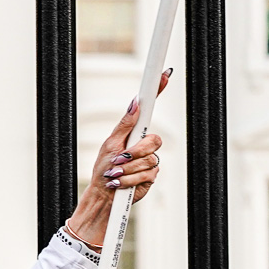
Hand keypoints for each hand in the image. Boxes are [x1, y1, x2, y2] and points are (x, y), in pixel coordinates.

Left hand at [65, 71, 168, 247]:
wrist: (105, 194)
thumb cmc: (103, 169)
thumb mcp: (110, 144)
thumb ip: (125, 125)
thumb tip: (135, 102)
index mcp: (134, 132)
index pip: (150, 108)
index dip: (158, 90)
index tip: (165, 73)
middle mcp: (145, 144)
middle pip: (155, 139)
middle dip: (136, 152)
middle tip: (120, 159)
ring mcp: (150, 159)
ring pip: (150, 159)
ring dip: (128, 169)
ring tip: (116, 174)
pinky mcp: (152, 176)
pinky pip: (149, 173)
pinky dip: (131, 179)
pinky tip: (122, 183)